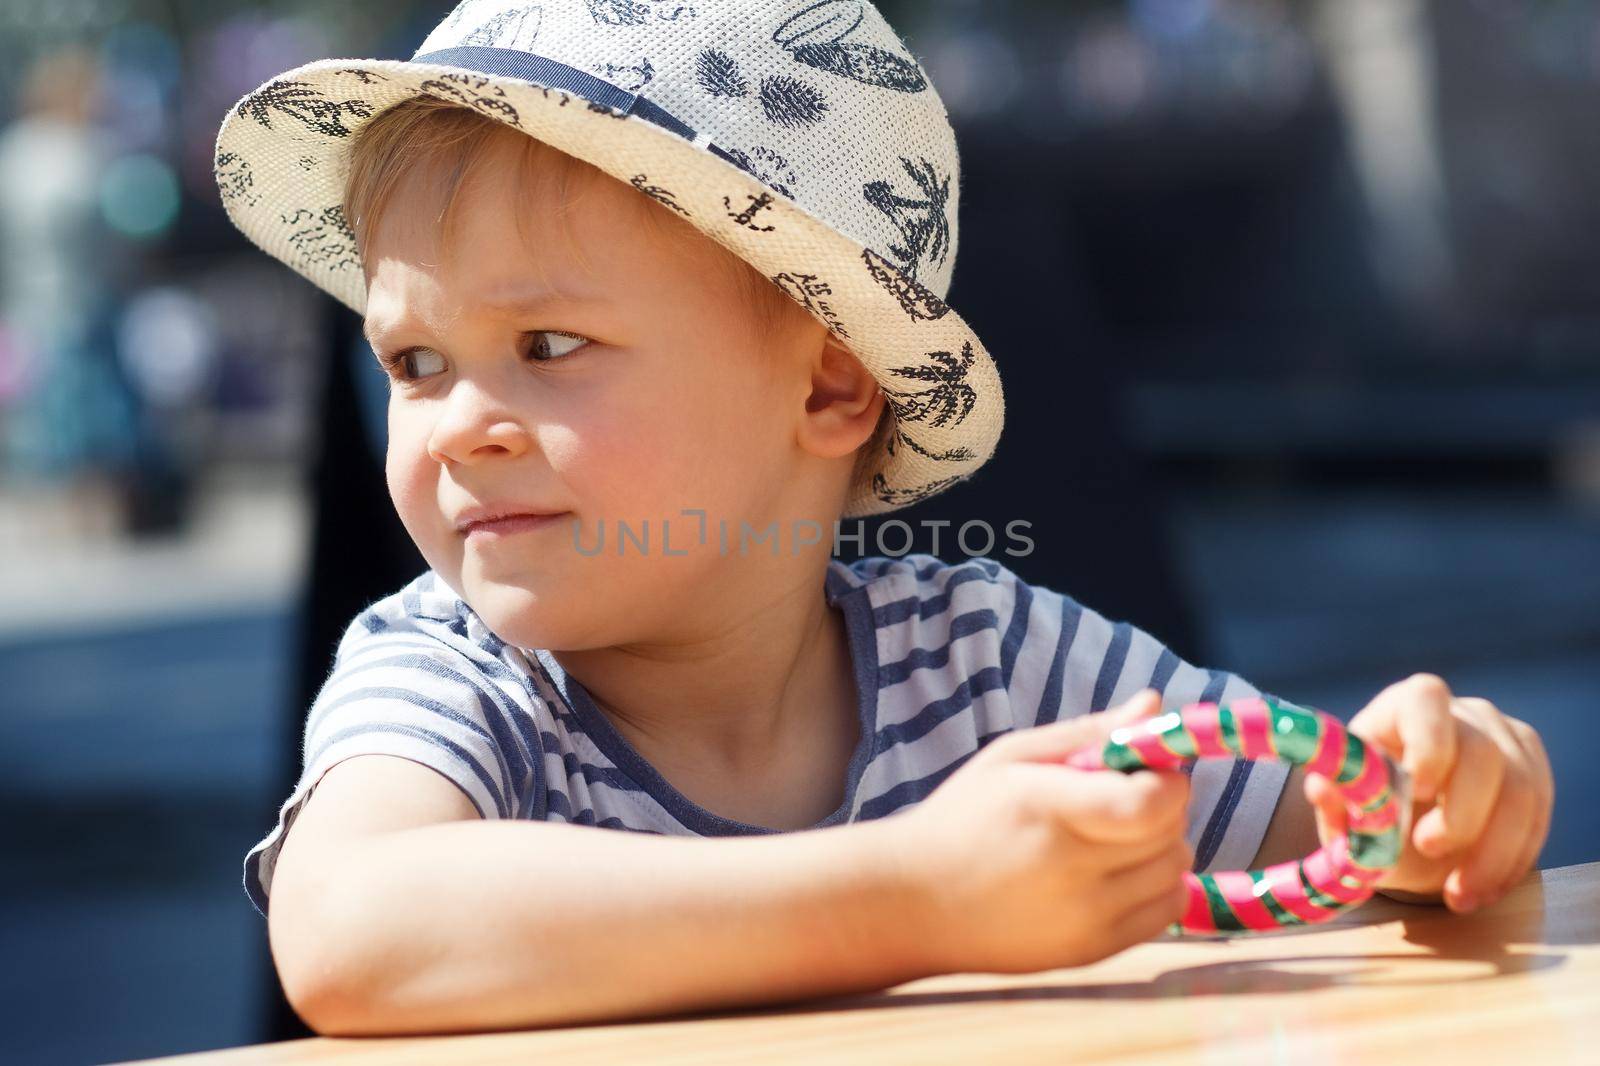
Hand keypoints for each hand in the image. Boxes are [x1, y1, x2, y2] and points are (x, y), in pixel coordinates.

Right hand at [887, 689, 1192, 975]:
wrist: (916, 902)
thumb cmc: (963, 817)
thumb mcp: (1011, 758)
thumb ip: (1087, 732)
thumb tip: (1155, 705)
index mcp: (1047, 808)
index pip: (1150, 803)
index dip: (1167, 781)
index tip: (1147, 770)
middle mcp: (1072, 868)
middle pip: (1170, 833)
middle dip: (1163, 806)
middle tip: (1125, 797)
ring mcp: (1085, 917)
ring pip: (1174, 871)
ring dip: (1161, 846)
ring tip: (1115, 836)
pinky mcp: (1092, 951)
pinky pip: (1166, 913)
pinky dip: (1157, 886)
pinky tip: (1118, 872)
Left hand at [1304, 673, 1552, 913]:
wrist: (1409, 830)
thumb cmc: (1371, 812)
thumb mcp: (1345, 814)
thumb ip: (1334, 804)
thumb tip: (1321, 789)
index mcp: (1405, 707)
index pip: (1426, 700)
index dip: (1429, 742)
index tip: (1417, 790)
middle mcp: (1465, 715)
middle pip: (1483, 752)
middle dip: (1461, 813)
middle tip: (1428, 850)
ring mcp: (1507, 742)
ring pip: (1522, 791)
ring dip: (1493, 853)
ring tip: (1458, 895)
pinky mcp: (1535, 777)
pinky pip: (1539, 819)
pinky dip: (1512, 863)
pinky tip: (1481, 891)